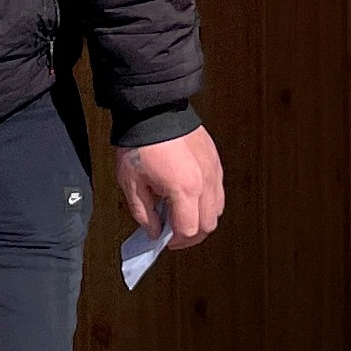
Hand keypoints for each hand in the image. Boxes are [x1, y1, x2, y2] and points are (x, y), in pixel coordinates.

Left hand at [114, 127, 225, 248]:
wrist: (153, 110)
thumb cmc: (140, 144)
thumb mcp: (131, 184)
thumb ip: (144, 214)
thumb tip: (154, 232)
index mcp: (184, 189)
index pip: (189, 230)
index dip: (176, 241)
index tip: (164, 240)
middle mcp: (205, 181)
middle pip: (209, 224)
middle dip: (191, 234)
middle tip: (173, 232)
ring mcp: (214, 170)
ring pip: (217, 209)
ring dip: (201, 218)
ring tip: (181, 213)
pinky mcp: (215, 160)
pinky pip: (218, 190)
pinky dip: (207, 201)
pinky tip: (189, 196)